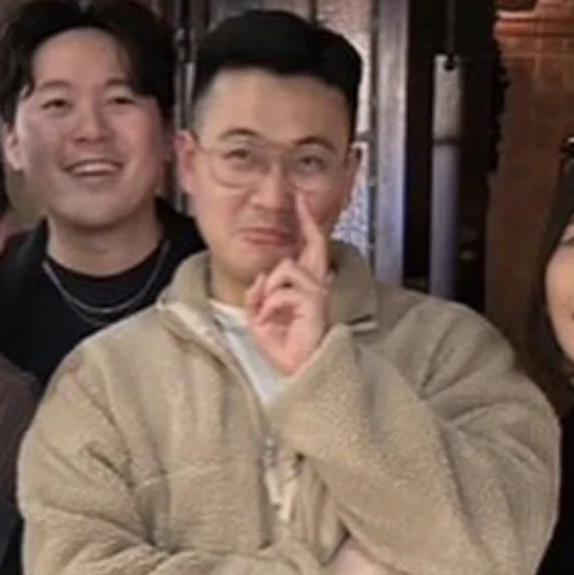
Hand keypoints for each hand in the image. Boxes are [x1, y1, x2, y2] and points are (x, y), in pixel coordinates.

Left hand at [245, 194, 330, 376]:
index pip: (307, 253)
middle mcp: (315, 287)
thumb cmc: (286, 349)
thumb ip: (257, 296)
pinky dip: (270, 305)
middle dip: (309, 222)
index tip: (303, 204)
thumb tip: (260, 279)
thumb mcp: (259, 319)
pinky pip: (281, 291)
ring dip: (268, 290)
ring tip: (267, 312)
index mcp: (304, 290)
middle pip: (315, 246)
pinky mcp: (314, 303)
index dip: (307, 227)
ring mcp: (316, 294)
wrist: (299, 371)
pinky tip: (271, 320)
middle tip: (302, 202)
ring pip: (285, 268)